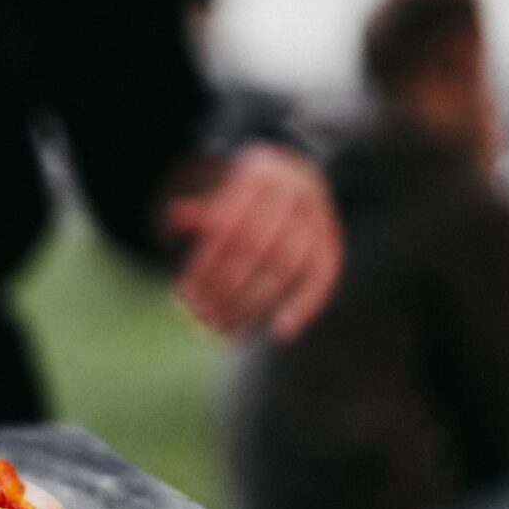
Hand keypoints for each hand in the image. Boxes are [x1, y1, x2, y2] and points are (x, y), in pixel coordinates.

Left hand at [164, 144, 343, 341]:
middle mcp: (293, 192)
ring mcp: (318, 216)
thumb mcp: (217, 196)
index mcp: (258, 175)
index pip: (227, 228)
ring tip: (226, 332)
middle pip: (257, 250)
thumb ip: (199, 212)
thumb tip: (176, 218)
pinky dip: (305, 306)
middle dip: (227, 291)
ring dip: (256, 305)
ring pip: (287, 267)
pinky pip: (323, 275)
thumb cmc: (241, 198)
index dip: (205, 266)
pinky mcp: (333, 240)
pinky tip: (281, 333)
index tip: (182, 297)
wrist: (291, 177)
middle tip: (201, 321)